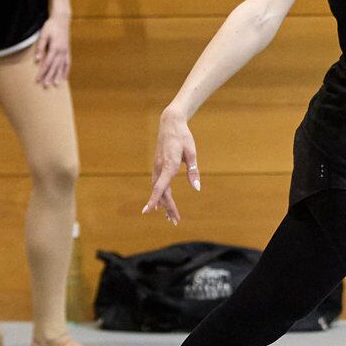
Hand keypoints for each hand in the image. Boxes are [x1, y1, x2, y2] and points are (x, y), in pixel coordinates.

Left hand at [34, 14, 71, 87]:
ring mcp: (66, 52)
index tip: (38, 80)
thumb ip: (40, 47)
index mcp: (55, 47)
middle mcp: (61, 51)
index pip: (47, 63)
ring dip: (59, 76)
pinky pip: (67, 63)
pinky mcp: (68, 51)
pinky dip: (66, 71)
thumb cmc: (51, 26)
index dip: (42, 72)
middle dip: (50, 77)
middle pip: (55, 67)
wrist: (62, 20)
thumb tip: (37, 60)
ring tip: (56, 85)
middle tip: (45, 86)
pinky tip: (64, 78)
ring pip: (62, 66)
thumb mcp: (43, 34)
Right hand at [143, 110, 199, 224]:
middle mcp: (160, 167)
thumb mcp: (192, 152)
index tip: (148, 211)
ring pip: (158, 190)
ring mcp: (156, 167)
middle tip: (175, 221)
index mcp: (169, 164)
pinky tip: (162, 204)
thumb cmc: (183, 137)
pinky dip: (160, 195)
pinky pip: (157, 184)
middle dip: (168, 208)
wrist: (170, 123)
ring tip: (171, 217)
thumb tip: (197, 189)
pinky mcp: (157, 166)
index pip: (160, 186)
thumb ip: (193, 171)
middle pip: (161, 192)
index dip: (154, 199)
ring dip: (164, 204)